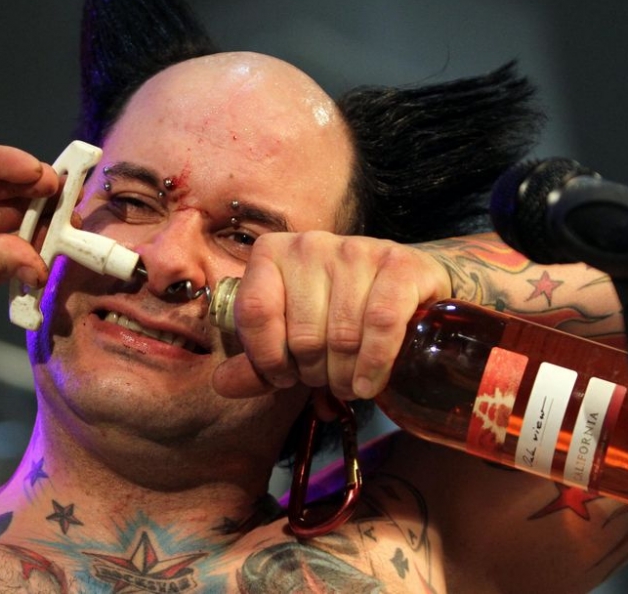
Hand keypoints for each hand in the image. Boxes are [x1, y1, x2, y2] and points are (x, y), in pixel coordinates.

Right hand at [0, 141, 58, 307]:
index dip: (36, 245)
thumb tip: (38, 266)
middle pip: (5, 214)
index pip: (4, 249)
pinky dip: (4, 162)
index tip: (69, 244)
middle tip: (75, 210)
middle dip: (40, 213)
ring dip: (28, 185)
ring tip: (62, 187)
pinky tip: (33, 169)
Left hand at [211, 232, 450, 400]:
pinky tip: (370, 382)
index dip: (267, 358)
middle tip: (325, 380)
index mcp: (272, 253)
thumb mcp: (291, 338)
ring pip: (342, 334)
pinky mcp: (400, 263)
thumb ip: (257, 362)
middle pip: (302, 334)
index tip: (283, 378)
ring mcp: (357, 249)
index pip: (254, 312)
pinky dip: (375, 363)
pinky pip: (382, 323)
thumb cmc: (337, 315)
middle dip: (313, 373)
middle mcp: (310, 244)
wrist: (405, 287)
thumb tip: (222, 383)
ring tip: (349, 383)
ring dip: (345, 376)